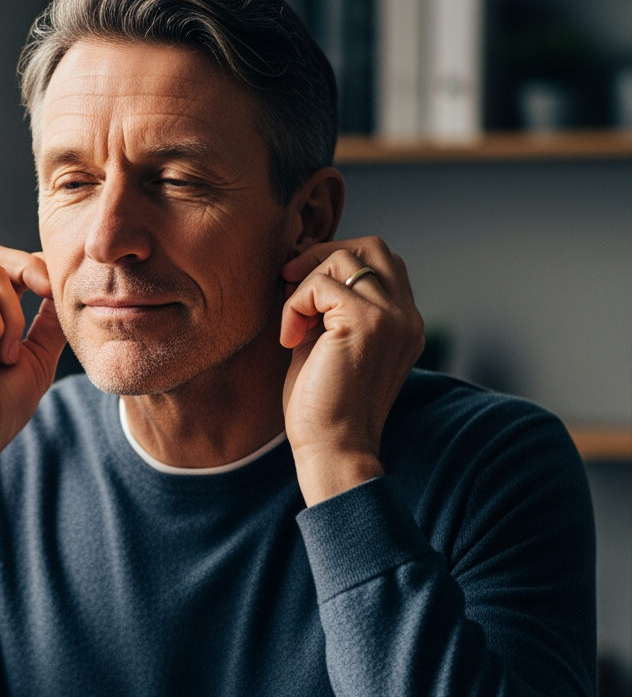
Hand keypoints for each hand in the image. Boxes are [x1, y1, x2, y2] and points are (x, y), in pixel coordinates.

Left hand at [280, 236, 423, 506]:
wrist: (333, 449)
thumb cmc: (322, 409)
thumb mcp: (329, 347)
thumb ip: (329, 310)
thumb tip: (299, 267)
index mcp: (404, 323)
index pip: (380, 262)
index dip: (336, 263)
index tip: (300, 290)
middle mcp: (407, 316)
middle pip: (371, 247)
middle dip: (322, 256)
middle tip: (289, 285)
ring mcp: (393, 317)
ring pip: (345, 258)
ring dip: (305, 284)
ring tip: (293, 325)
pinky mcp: (367, 322)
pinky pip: (321, 284)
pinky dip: (294, 305)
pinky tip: (289, 341)